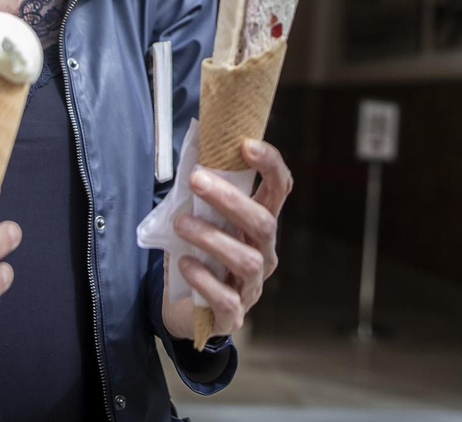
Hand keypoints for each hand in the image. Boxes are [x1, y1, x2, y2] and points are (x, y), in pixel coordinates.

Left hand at [163, 139, 292, 341]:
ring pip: (246, 260)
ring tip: (181, 223)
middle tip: (196, 179)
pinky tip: (185, 264)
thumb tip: (191, 150)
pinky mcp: (232, 315)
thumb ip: (200, 194)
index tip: (245, 145)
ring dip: (212, 237)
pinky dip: (204, 279)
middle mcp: (263, 253)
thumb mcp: (199, 220)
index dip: (270, 165)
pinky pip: (226, 299)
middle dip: (231, 199)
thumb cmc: (195, 254)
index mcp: (258, 223)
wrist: (182, 310)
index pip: (280, 189)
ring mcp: (251, 286)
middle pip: (264, 223)